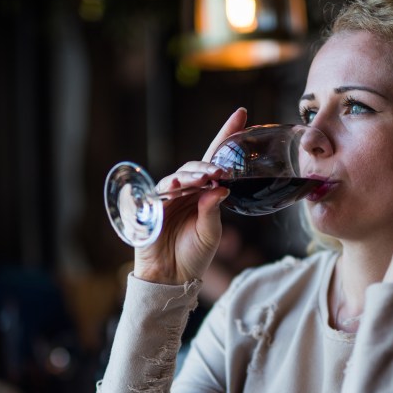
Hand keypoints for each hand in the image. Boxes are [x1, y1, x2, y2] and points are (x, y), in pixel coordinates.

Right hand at [134, 108, 247, 284]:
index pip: (215, 161)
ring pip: (178, 177)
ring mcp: (168, 198)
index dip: (226, 136)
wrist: (171, 278)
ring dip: (191, 176)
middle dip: (208, 164)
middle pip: (195, 166)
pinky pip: (159, 193)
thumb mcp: (210, 233)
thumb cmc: (193, 256)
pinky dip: (169, 189)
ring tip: (203, 179)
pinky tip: (178, 188)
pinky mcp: (151, 208)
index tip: (242, 113)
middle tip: (220, 170)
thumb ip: (213, 210)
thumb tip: (220, 188)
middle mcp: (186, 191)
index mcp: (203, 194)